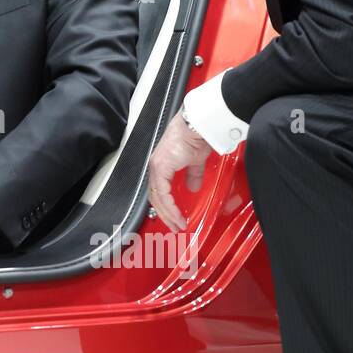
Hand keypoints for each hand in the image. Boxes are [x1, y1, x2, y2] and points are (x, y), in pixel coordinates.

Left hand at [146, 113, 214, 231]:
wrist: (197, 126)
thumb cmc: (196, 137)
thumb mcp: (195, 161)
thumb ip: (192, 174)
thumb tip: (193, 187)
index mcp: (161, 164)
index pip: (158, 190)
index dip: (166, 206)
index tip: (175, 218)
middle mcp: (155, 166)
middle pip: (154, 197)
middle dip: (165, 214)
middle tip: (174, 226)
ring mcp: (156, 167)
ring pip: (156, 197)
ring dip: (167, 214)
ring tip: (177, 225)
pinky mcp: (160, 168)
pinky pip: (162, 193)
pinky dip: (169, 207)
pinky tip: (176, 215)